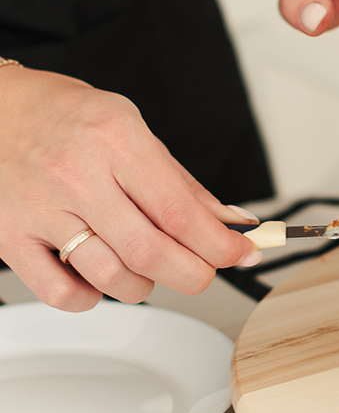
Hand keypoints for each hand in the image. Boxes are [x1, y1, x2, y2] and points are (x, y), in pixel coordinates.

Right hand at [0, 67, 261, 310]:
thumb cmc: (63, 115)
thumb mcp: (132, 129)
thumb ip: (182, 182)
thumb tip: (231, 222)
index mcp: (116, 141)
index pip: (181, 212)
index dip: (221, 244)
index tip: (242, 253)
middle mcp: (77, 175)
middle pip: (152, 253)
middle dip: (194, 274)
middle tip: (204, 272)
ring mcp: (40, 210)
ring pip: (111, 278)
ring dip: (146, 286)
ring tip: (148, 267)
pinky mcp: (10, 237)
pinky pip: (62, 294)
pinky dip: (92, 298)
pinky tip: (100, 277)